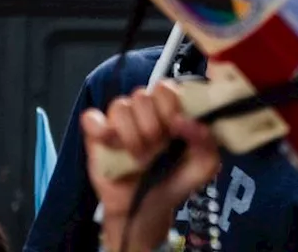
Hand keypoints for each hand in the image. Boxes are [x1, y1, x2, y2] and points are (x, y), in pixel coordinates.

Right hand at [83, 82, 219, 250]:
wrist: (147, 210)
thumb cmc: (175, 181)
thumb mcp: (204, 165)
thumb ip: (206, 140)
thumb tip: (186, 121)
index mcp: (172, 110)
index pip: (167, 87)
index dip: (170, 104)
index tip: (176, 127)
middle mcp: (146, 112)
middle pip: (143, 95)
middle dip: (152, 124)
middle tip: (157, 147)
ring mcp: (120, 123)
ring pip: (120, 106)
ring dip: (131, 133)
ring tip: (139, 157)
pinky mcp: (97, 137)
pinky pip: (91, 118)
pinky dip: (100, 128)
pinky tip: (110, 143)